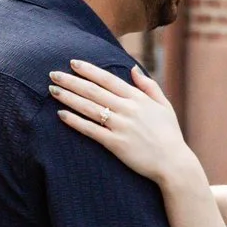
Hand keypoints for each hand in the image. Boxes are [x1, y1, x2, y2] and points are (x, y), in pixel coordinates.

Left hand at [49, 59, 199, 187]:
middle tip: (52, 74)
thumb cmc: (169, 134)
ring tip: (52, 90)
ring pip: (89, 108)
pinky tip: (61, 115)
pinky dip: (75, 121)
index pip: (108, 79)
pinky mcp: (115, 143)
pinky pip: (91, 130)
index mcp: (138, 99)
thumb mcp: (164, 106)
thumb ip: (149, 86)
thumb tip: (133, 68)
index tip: (73, 63)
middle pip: (93, 91)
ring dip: (69, 98)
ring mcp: (121, 126)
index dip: (89, 70)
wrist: (174, 163)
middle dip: (71, 81)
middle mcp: (128, 109)